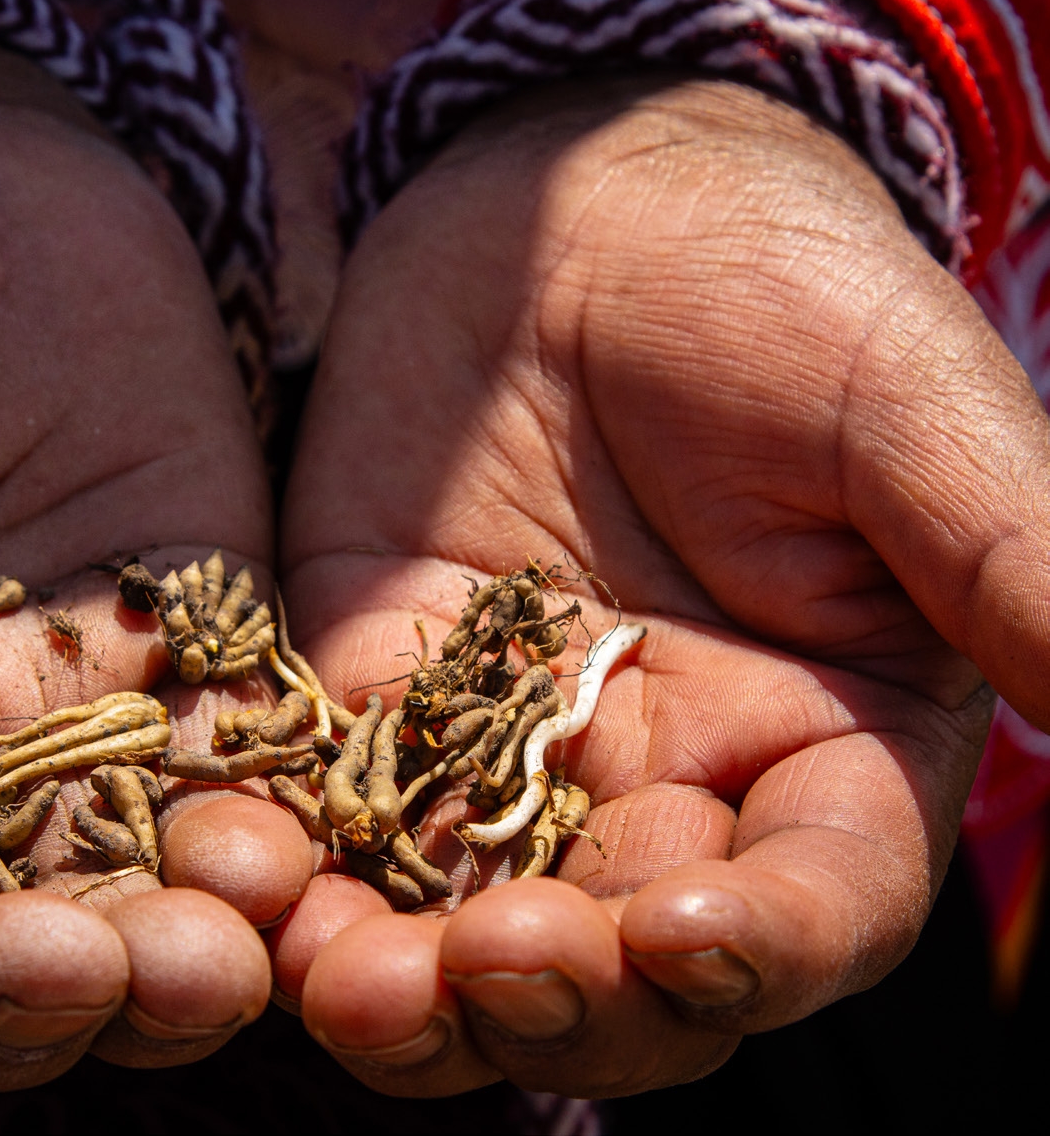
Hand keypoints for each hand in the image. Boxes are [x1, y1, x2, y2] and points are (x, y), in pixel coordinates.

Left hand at [275, 75, 1049, 1095]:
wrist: (566, 203)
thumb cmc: (768, 280)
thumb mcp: (904, 407)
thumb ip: (1010, 561)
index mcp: (819, 744)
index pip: (807, 902)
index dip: (758, 950)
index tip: (683, 936)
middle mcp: (660, 779)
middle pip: (613, 964)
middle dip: (550, 996)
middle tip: (471, 972)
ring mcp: (498, 748)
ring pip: (450, 917)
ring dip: (395, 974)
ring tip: (331, 980)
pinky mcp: (364, 690)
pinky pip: (320, 804)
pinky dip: (277, 856)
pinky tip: (228, 870)